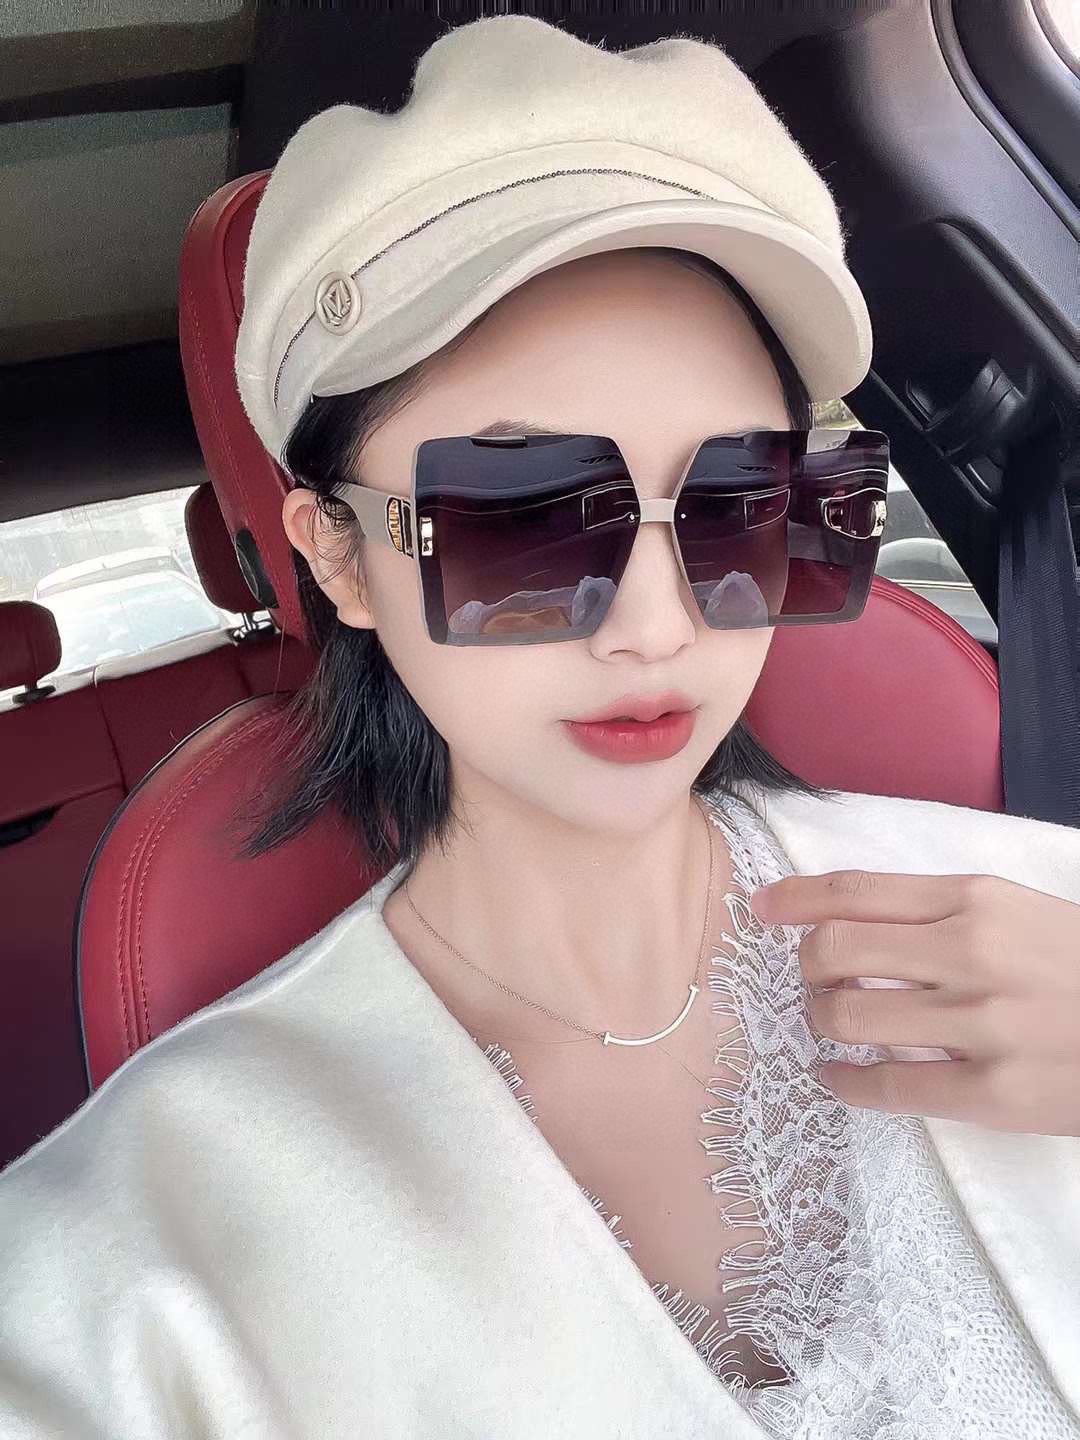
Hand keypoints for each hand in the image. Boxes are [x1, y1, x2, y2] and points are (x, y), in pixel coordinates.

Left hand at [749, 871, 1079, 1136]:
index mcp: (977, 899)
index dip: (795, 900)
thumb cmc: (1078, 968)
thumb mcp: (1019, 912)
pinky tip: (837, 1079)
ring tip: (831, 1023)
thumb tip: (851, 916)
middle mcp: (971, 953)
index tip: (761, 910)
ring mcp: (981, 1025)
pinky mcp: (992, 1093)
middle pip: (835, 949)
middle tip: (812, 977)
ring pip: (848, 1016)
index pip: (856, 890)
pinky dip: (843, 1083)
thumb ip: (942, 911)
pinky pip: (886, 1087)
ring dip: (821, 1020)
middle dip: (805, 965)